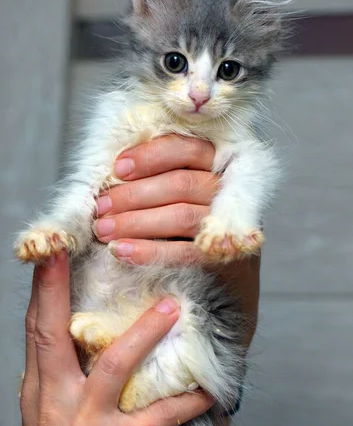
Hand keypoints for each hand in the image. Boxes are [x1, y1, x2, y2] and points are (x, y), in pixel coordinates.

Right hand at [20, 252, 213, 425]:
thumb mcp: (48, 418)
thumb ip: (60, 378)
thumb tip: (77, 338)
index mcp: (38, 391)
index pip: (35, 330)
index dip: (42, 289)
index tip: (51, 251)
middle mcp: (54, 401)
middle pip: (53, 334)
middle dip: (61, 289)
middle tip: (75, 249)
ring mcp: (83, 424)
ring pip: (112, 365)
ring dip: (145, 332)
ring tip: (172, 306)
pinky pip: (156, 417)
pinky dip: (184, 401)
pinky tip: (207, 391)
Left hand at [94, 135, 259, 346]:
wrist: (221, 276)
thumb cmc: (185, 223)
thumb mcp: (176, 190)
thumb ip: (156, 175)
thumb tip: (114, 172)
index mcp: (217, 164)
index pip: (188, 149)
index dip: (151, 156)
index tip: (117, 169)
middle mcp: (227, 191)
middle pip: (181, 183)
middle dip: (134, 194)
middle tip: (101, 207)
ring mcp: (227, 225)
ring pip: (181, 215)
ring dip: (136, 221)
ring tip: (103, 229)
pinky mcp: (220, 257)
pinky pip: (184, 252)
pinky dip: (149, 251)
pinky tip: (121, 251)